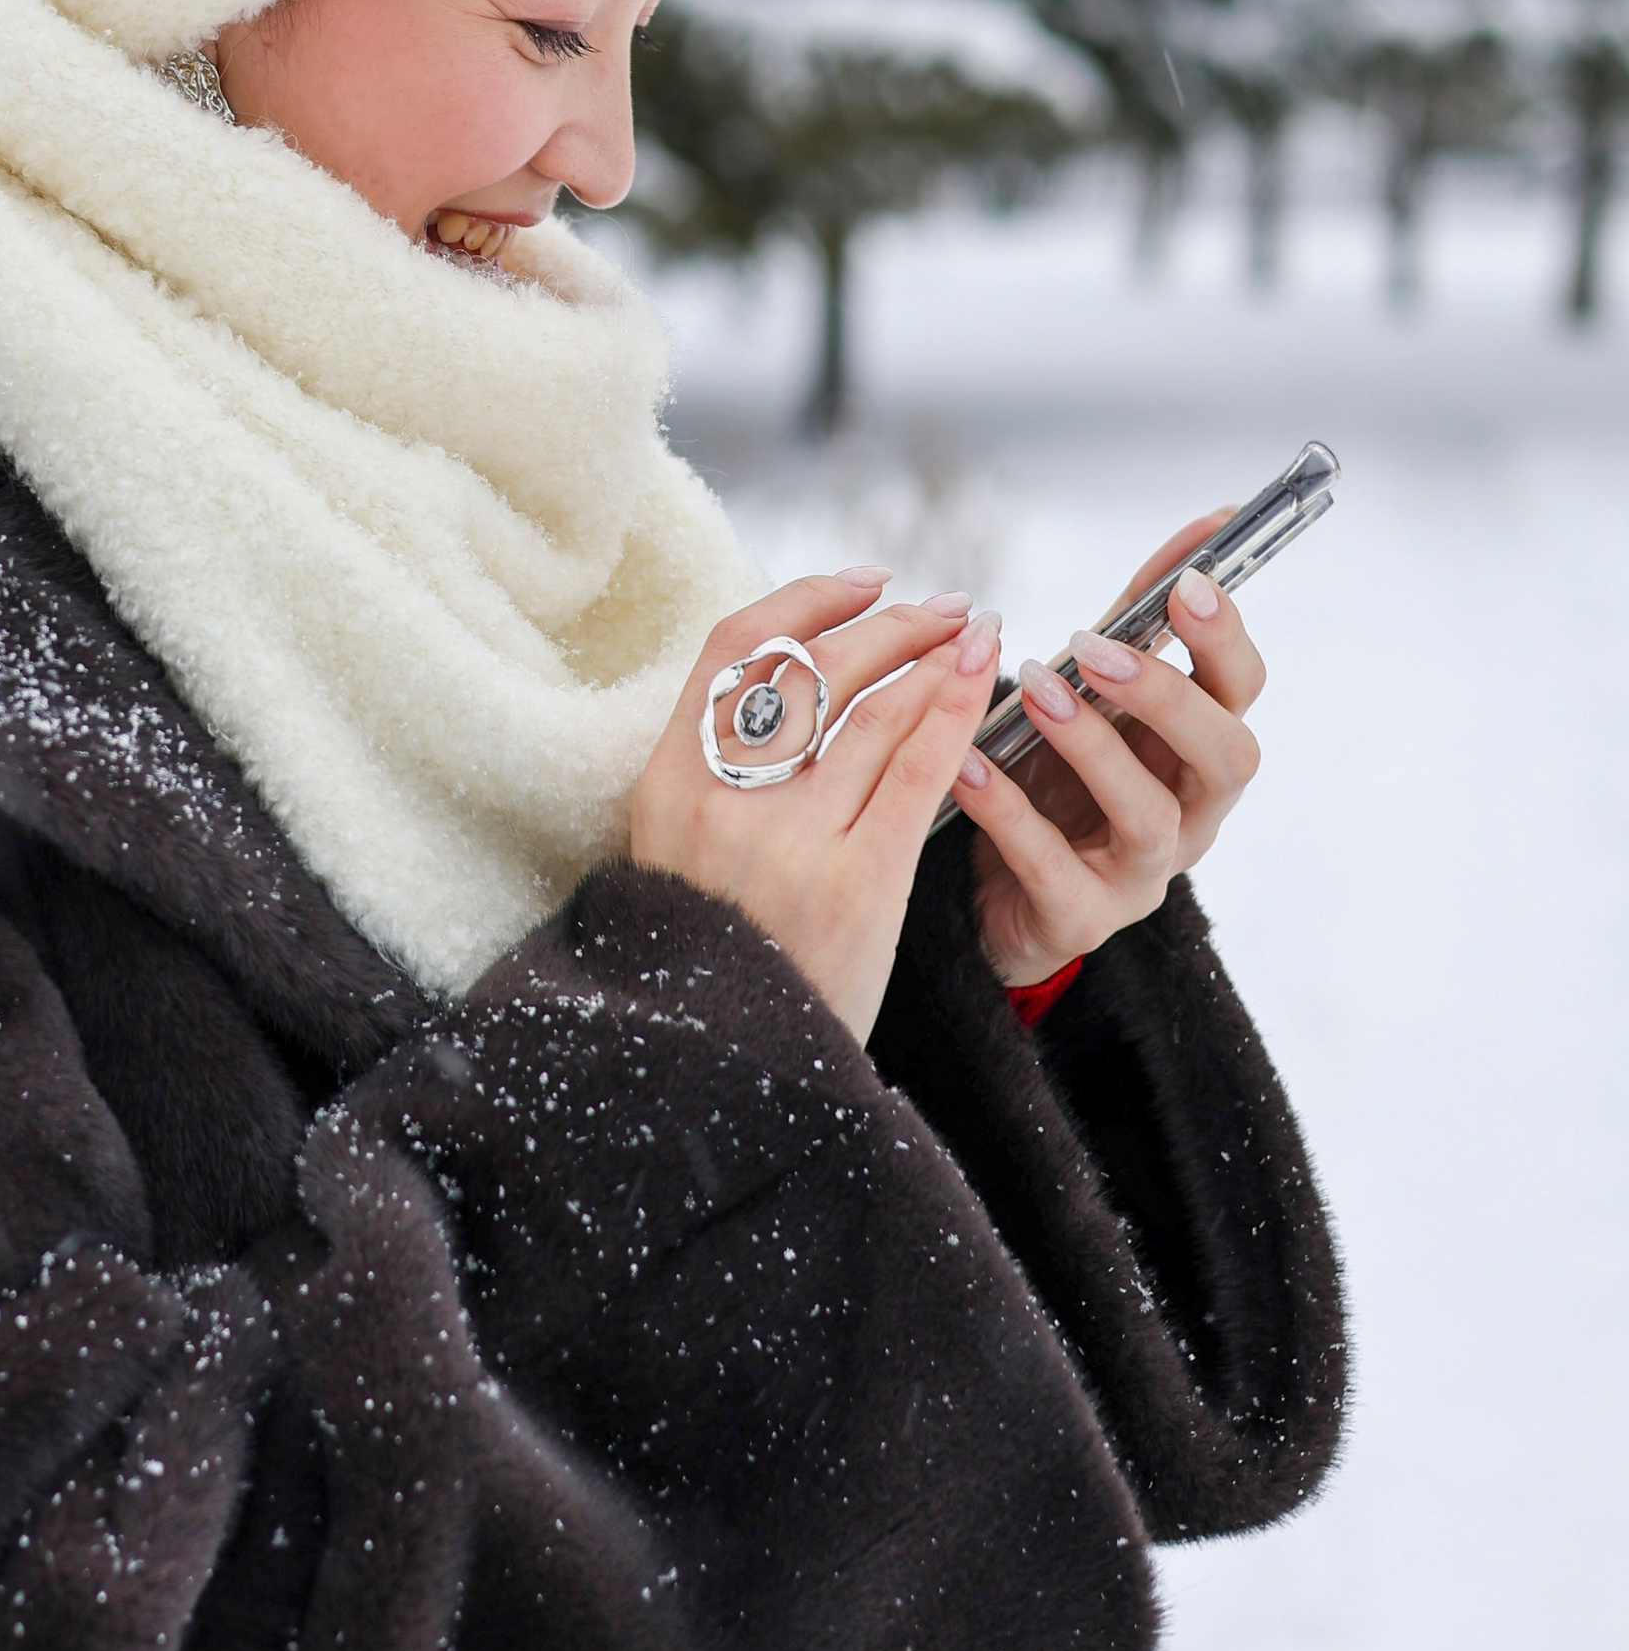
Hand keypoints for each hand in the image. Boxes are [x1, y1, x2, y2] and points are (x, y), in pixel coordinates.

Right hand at [628, 574, 1005, 1045]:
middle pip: (813, 669)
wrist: (735, 1069)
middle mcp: (721, 801)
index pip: (732, 649)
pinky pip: (914, 774)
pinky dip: (952, 714)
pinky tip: (984, 682)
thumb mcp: (684, 853)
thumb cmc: (722, 955)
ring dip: (932, 659)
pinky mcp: (856, 882)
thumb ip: (722, 773)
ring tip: (974, 637)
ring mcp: (788, 841)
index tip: (859, 582)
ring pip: (870, 712)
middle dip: (887, 624)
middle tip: (940, 606)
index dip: (802, 600)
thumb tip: (800, 680)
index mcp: (667, 783)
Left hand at [948, 513, 1265, 990]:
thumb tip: (1210, 521)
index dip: (1226, 638)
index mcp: (1196, 751)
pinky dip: (1009, 811)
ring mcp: (1141, 874)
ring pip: (1150, 816)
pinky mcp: (1080, 919)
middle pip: (1227, 758)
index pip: (1242, 692)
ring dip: (1092, 746)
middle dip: (1168, 695)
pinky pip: (1053, 867)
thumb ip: (1139, 615)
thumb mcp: (1095, 693)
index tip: (1190, 581)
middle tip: (1096, 647)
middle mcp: (1190, 815)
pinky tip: (963, 762)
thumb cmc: (1057, 776)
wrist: (991, 891)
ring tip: (1032, 690)